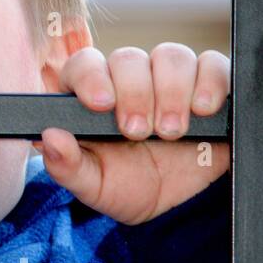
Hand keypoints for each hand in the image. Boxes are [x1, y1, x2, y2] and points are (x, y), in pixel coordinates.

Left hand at [34, 44, 229, 224]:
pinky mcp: (209, 83)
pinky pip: (213, 64)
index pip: (84, 64)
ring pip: (171, 56)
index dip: (91, 77)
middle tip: (139, 132)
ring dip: (172, 92)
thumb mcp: (94, 186)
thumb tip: (49, 138)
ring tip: (171, 131)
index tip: (102, 104)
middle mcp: (129, 79)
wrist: (179, 206)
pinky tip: (204, 110)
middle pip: (128, 58)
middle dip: (135, 94)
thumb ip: (67, 166)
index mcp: (92, 95)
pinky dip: (211, 82)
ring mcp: (169, 78)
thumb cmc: (127, 186)